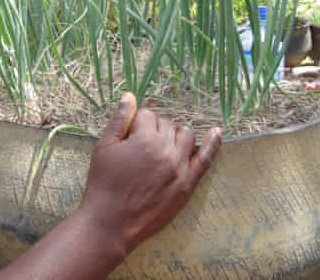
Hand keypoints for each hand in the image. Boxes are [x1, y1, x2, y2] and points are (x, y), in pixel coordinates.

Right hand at [78, 93, 221, 253]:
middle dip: (153, 128)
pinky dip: (213, 144)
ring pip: (186, 136)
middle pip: (166, 124)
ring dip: (174, 134)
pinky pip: (205, 160)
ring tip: (161, 145)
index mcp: (144, 139)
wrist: (111, 223)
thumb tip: (130, 96)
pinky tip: (216, 132)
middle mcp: (166, 150)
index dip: (136, 122)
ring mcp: (180, 168)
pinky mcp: (187, 184)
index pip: (147, 115)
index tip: (129, 134)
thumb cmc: (104, 184)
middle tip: (140, 145)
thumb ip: (119, 120)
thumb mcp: (104, 148)